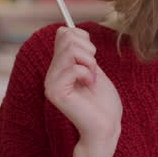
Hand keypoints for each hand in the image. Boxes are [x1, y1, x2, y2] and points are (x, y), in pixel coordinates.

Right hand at [44, 27, 121, 145]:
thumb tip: (67, 28)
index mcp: (58, 67)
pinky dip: (88, 74)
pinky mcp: (55, 91)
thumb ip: (79, 52)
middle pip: (66, 37)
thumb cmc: (103, 102)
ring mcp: (50, 82)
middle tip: (92, 72)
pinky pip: (74, 67)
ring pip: (70, 49)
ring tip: (91, 80)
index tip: (92, 58)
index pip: (63, 33)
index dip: (84, 40)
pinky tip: (88, 86)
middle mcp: (50, 73)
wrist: (107, 127)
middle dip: (88, 51)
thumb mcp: (92, 68)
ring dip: (90, 63)